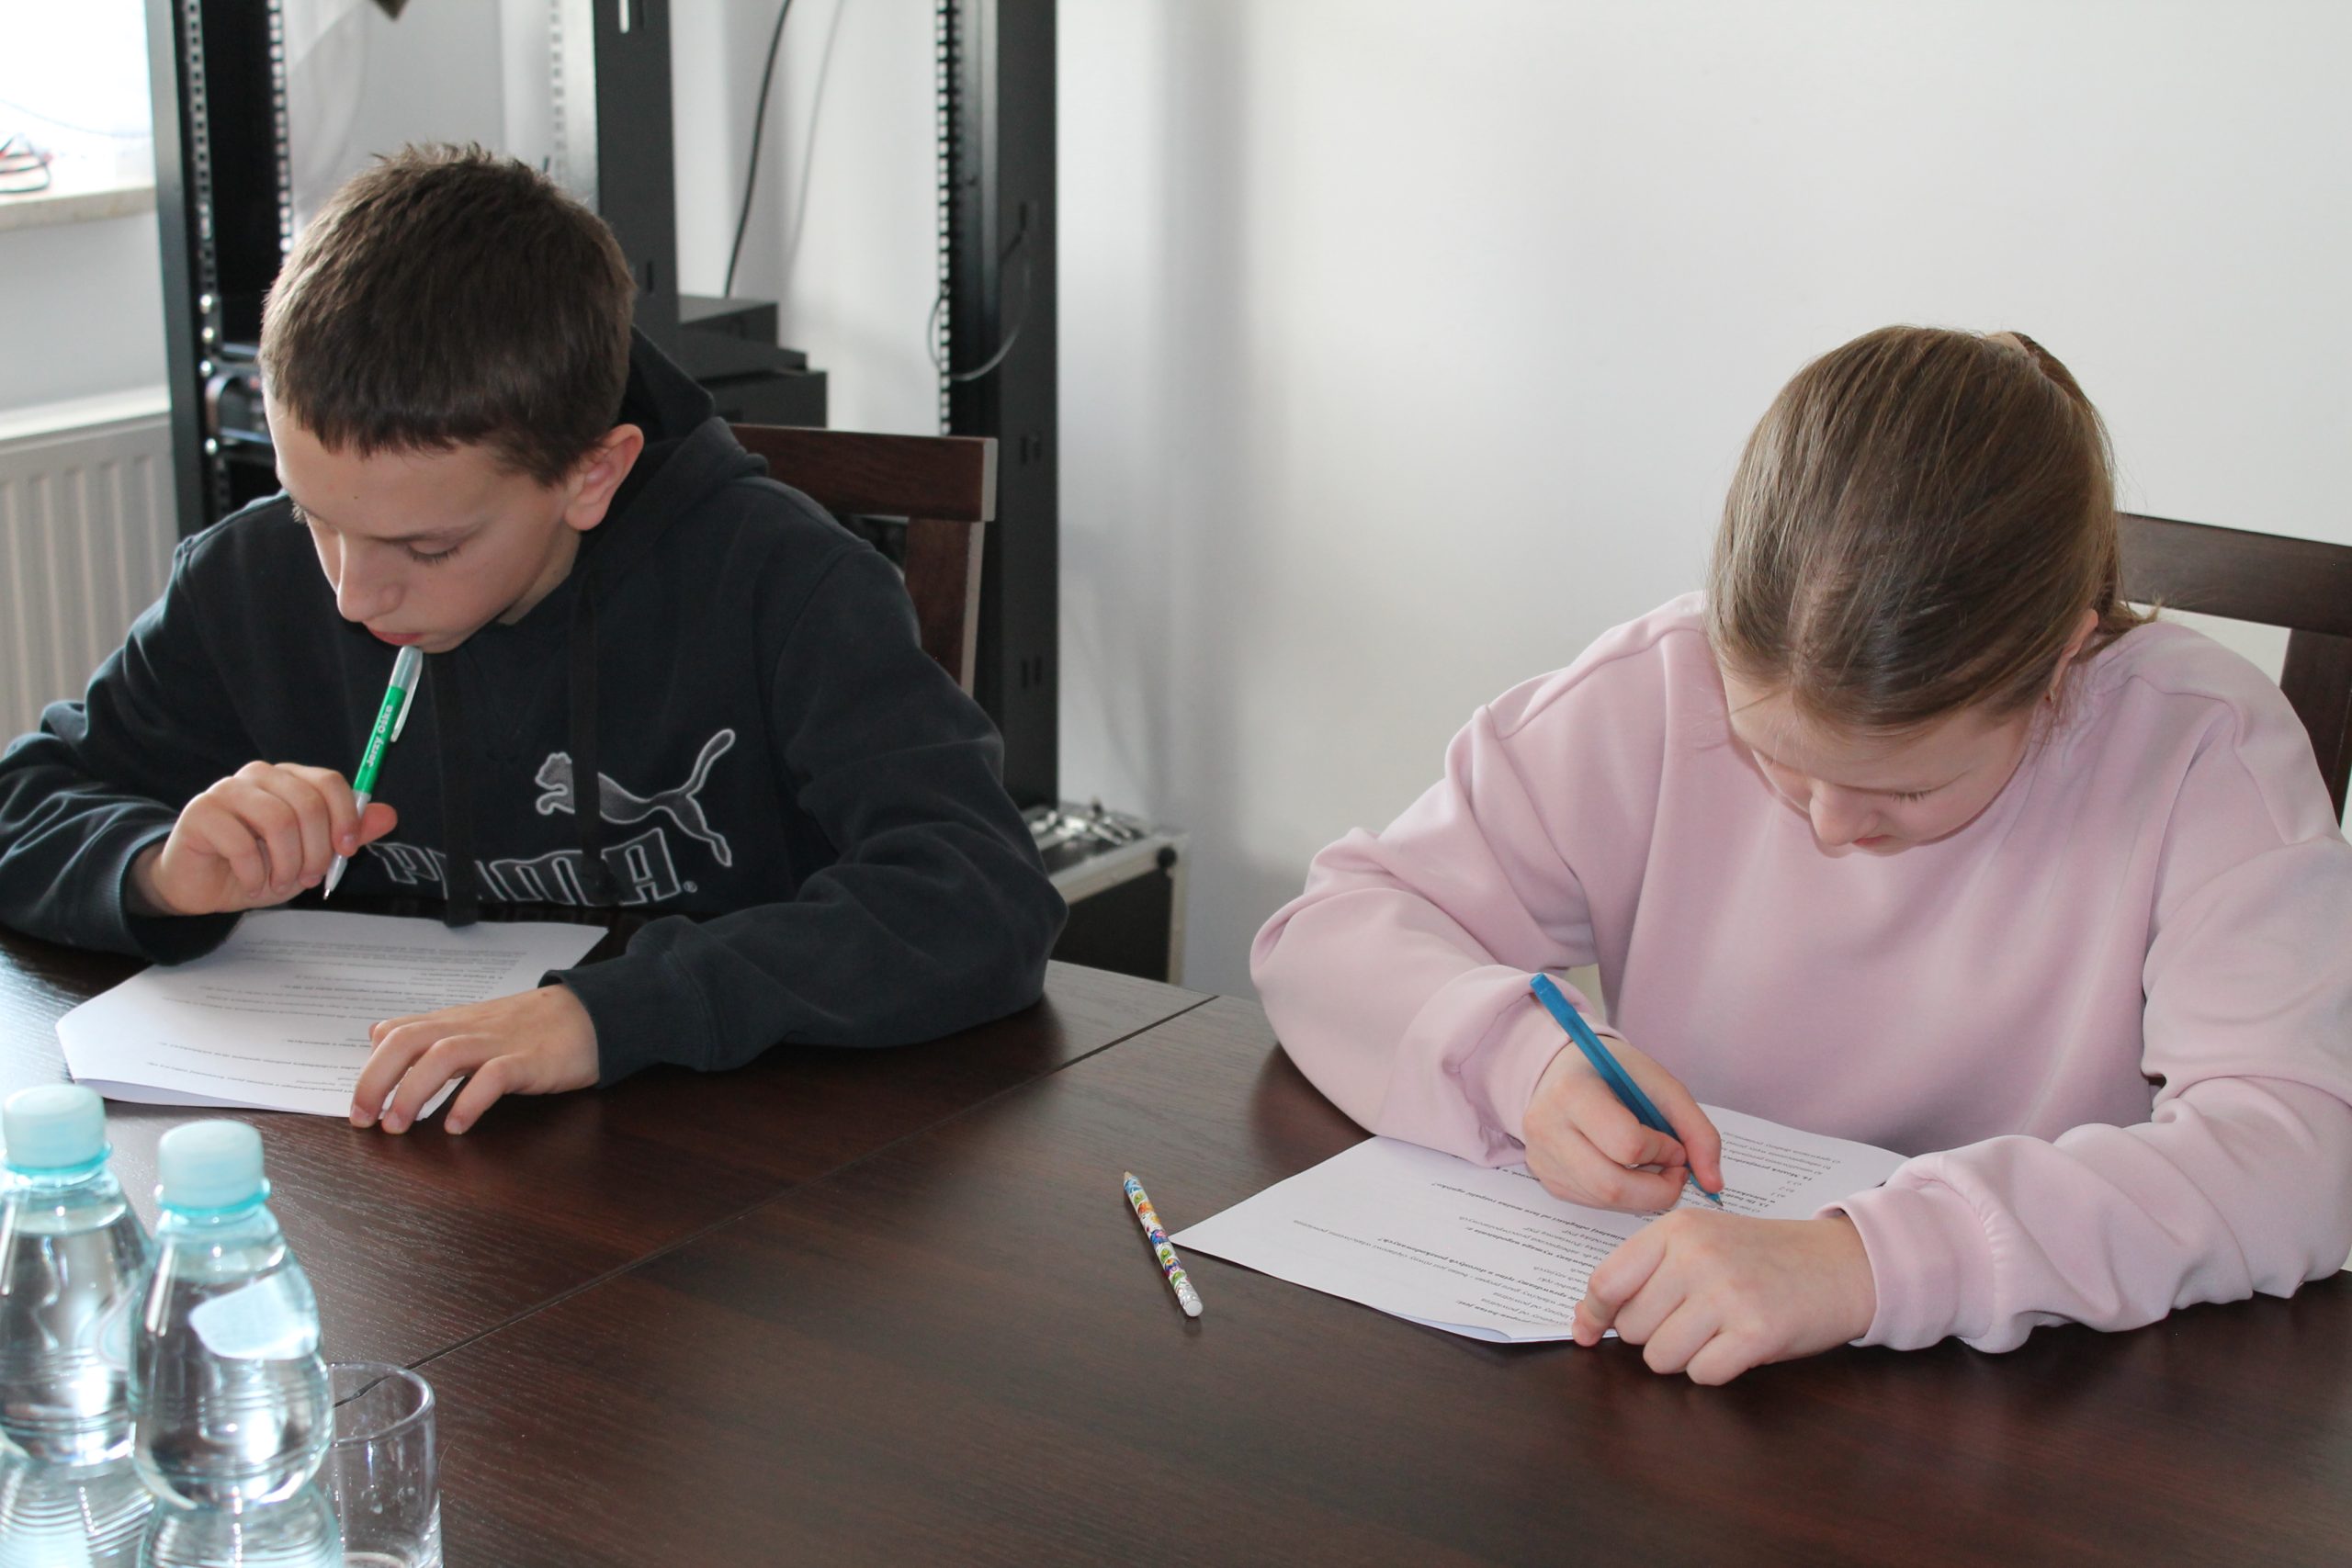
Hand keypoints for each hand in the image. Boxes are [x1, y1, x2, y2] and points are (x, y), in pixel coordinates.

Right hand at [132, 762, 396, 916]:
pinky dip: (254, 873)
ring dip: (287, 863)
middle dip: (317, 849)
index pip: (328, 782)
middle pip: (307, 802)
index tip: (347, 852)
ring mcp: (227, 791)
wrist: (203, 887)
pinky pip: (240, 842)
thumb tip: (389, 815)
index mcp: (289, 779)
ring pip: (277, 820)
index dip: (346, 818)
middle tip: (310, 878)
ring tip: (280, 883)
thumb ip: (348, 835)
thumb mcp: (312, 856)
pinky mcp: (201, 812)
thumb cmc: (259, 866)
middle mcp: (259, 776)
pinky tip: (252, 884)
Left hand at [351, 983, 599, 1135]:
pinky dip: (470, 1101)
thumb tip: (377, 1034)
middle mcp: (468, 1029)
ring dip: (413, 1092)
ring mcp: (498, 1043)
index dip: (369, 1069)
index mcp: (453, 1023)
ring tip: (399, 1126)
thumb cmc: (532, 1026)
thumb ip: (428, 1031)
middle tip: (364, 1120)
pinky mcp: (529, 1061)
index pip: (397, 1033)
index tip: (358, 1107)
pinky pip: (494, 1077)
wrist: (591, 1015)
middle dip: (377, 1080)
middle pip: (408, 1041)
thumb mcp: (474, 1024)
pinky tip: (457, 1127)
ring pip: (442, 1055)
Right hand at [1523, 1034, 1723, 1212]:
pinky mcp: (1544, 1178)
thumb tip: (1715, 1184)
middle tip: (1675, 1171)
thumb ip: (1697, 1130)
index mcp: (1572, 1091)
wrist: (1563, 1069)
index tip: (1674, 1142)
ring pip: (1604, 1200)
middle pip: (1612, 1185)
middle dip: (1658, 1189)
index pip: (1627, 1145)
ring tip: (1652, 1166)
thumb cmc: (1614, 1073)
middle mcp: (1546, 1127)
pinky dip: (1621, 1194)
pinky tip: (1625, 1169)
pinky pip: (1592, 1202)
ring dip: (1642, 1193)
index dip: (1663, 1151)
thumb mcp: (1661, 1085)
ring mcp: (1540, 1157)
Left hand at [1571, 1212, 1876, 1383]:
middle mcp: (1696, 1256)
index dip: (1595, 1315)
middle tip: (1693, 1319)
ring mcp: (1727, 1293)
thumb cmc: (1763, 1257)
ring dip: (1684, 1356)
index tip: (1592, 1331)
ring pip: (1661, 1357)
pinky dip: (1715, 1370)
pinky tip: (1738, 1345)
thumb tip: (1585, 1319)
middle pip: (1631, 1328)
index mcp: (1676, 1228)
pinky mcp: (1756, 1332)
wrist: (1842, 1264)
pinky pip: (1702, 1374)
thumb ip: (1642, 1274)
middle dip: (1654, 1335)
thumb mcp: (1699, 1243)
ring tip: (1717, 1331)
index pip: (1606, 1282)